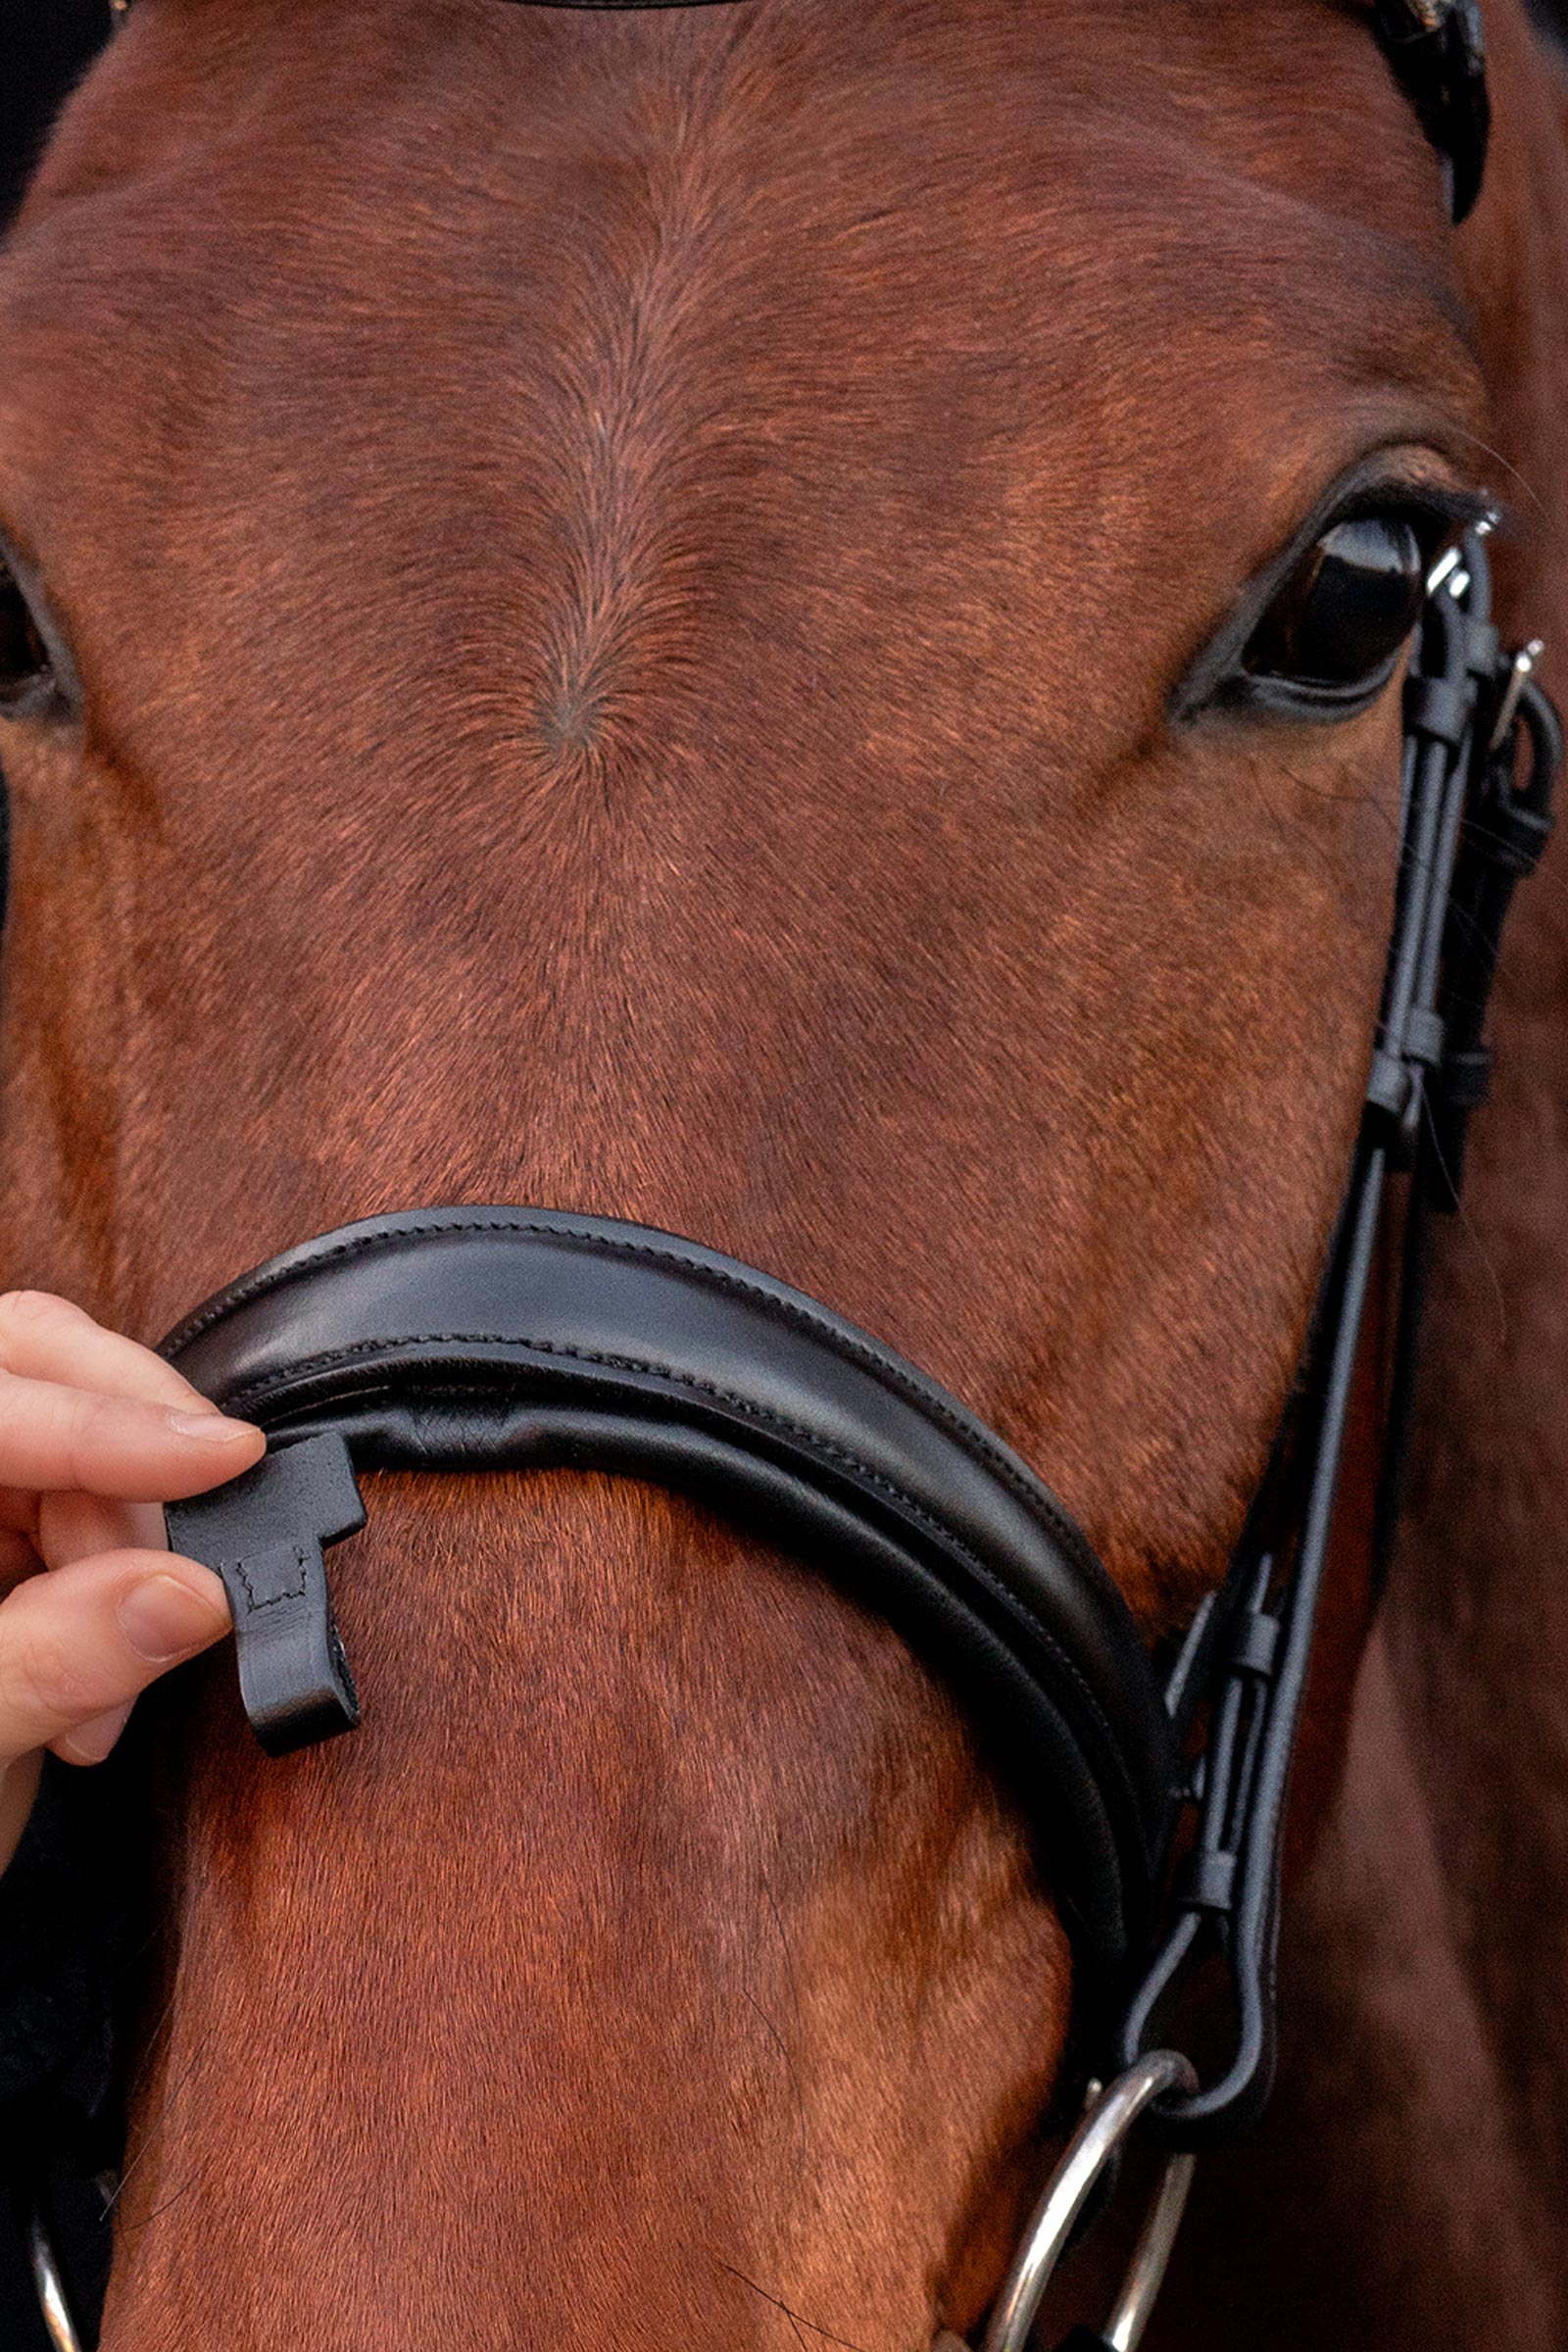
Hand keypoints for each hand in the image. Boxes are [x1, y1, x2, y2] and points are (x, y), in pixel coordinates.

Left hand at [0, 1290, 263, 1874]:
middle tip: (177, 1574)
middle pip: (30, 1376)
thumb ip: (58, 1660)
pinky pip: (86, 1510)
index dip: (101, 1421)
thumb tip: (190, 1591)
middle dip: (124, 1471)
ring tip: (110, 1701)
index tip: (217, 1457)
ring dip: (132, 1553)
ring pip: (76, 1443)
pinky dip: (125, 1587)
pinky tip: (101, 1692)